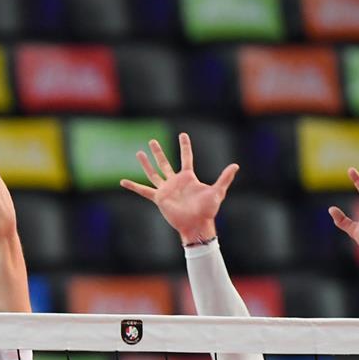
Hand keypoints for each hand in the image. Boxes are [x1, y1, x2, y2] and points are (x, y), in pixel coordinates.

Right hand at [120, 134, 238, 244]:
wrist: (196, 224)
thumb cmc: (208, 210)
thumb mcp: (217, 192)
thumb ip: (224, 178)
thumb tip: (235, 165)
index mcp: (188, 178)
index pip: (186, 157)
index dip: (185, 146)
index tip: (182, 134)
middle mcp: (175, 182)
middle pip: (165, 163)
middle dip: (158, 152)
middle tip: (152, 141)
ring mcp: (166, 190)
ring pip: (153, 173)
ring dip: (146, 164)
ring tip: (139, 153)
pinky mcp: (159, 199)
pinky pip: (143, 191)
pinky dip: (133, 186)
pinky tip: (123, 182)